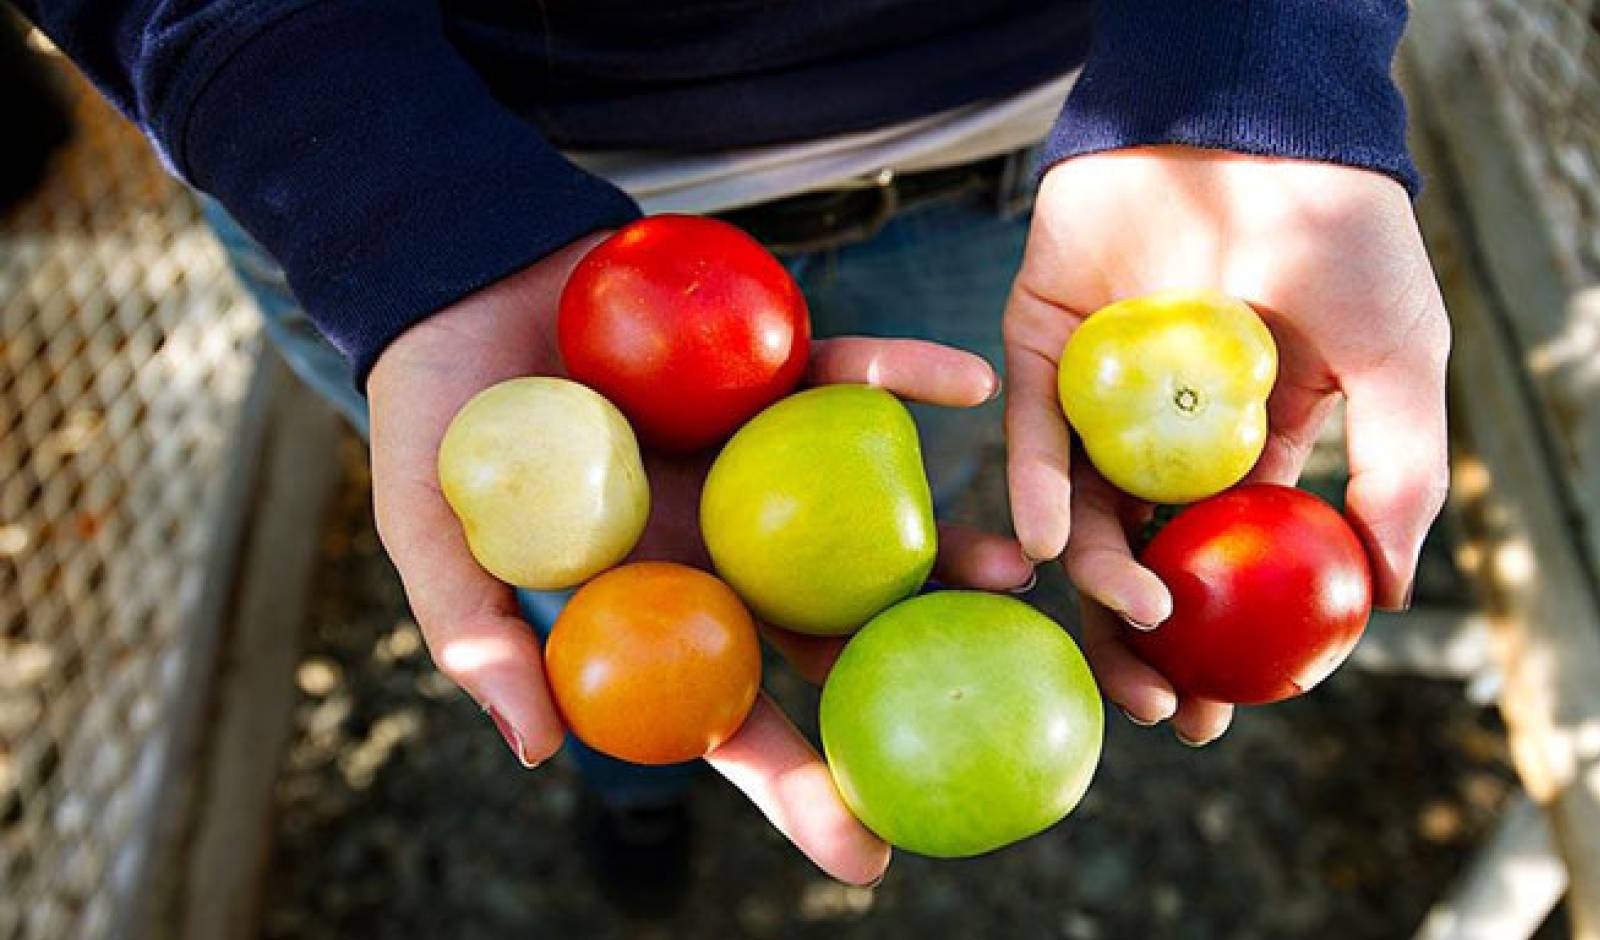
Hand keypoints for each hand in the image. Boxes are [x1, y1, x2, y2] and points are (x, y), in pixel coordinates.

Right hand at [367, 236, 1029, 883]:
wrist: (460, 280)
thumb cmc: (439, 417)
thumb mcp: (430, 530)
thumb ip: (474, 634)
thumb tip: (535, 749)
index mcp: (658, 598)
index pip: (732, 713)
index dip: (795, 786)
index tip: (866, 858)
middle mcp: (726, 544)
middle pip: (826, 632)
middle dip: (906, 681)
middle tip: (989, 717)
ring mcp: (759, 462)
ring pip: (864, 520)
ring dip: (941, 544)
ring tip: (1013, 569)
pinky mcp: (772, 373)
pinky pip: (846, 381)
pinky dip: (904, 376)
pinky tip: (969, 383)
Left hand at [1004, 147, 1449, 743]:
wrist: (1253, 120)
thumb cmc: (1340, 233)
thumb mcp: (1398, 359)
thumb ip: (1398, 472)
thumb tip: (1392, 593)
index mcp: (1245, 441)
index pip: (1227, 559)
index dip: (1228, 637)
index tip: (1227, 711)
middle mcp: (1163, 431)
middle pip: (1145, 557)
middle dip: (1149, 641)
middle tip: (1160, 707)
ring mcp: (1097, 393)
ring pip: (1083, 509)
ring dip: (1100, 576)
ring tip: (1136, 618)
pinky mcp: (1037, 348)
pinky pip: (1028, 432)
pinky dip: (1035, 487)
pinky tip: (1054, 542)